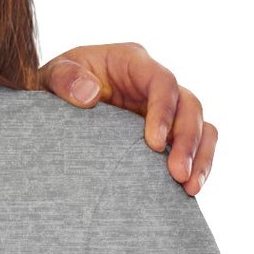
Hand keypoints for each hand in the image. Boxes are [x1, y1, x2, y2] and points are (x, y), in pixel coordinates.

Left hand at [41, 44, 216, 194]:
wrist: (55, 102)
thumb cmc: (58, 83)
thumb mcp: (52, 74)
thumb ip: (65, 79)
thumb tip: (90, 95)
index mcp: (133, 62)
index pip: (162, 81)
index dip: (164, 111)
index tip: (155, 144)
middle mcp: (155, 83)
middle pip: (189, 106)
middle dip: (187, 140)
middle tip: (177, 175)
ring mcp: (164, 108)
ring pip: (200, 126)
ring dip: (200, 156)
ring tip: (189, 188)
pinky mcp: (166, 131)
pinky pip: (194, 144)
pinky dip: (196, 165)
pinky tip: (187, 190)